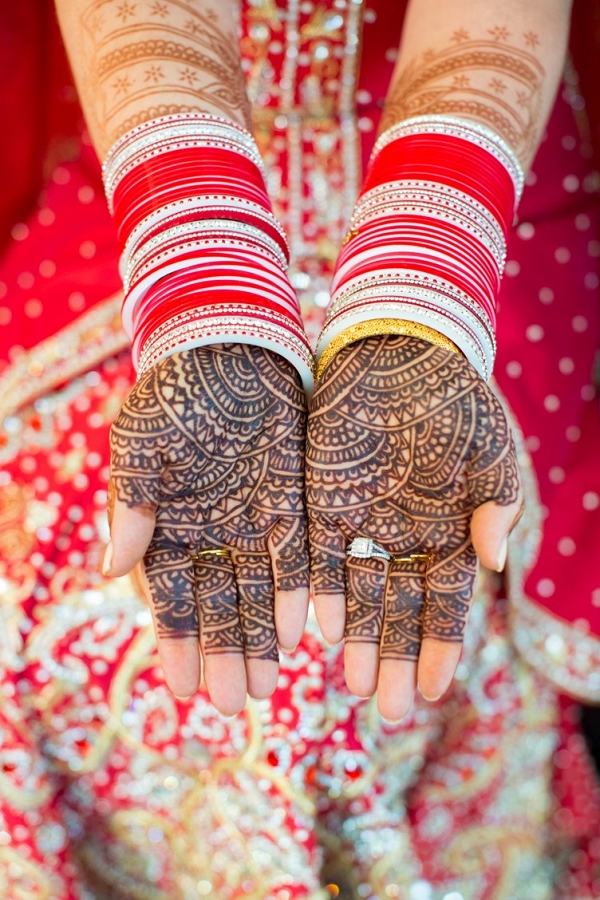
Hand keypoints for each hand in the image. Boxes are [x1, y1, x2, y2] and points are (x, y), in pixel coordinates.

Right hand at [104, 344, 308, 715]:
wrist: (232, 345)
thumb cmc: (175, 391)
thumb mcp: (140, 443)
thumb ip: (130, 505)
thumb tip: (109, 570)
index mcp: (169, 523)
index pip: (171, 596)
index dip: (177, 641)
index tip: (182, 689)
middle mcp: (213, 530)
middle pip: (219, 605)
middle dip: (226, 654)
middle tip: (232, 704)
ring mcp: (254, 519)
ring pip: (260, 591)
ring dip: (263, 637)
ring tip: (269, 686)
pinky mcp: (294, 501)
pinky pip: (298, 557)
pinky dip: (299, 593)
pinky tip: (304, 632)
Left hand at [306, 335, 521, 721]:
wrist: (398, 345)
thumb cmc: (452, 394)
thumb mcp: (488, 445)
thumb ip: (497, 501)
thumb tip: (495, 560)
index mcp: (447, 527)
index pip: (445, 602)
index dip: (440, 645)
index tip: (433, 689)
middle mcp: (402, 534)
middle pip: (398, 610)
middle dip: (393, 660)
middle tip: (386, 711)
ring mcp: (360, 519)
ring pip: (356, 592)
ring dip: (355, 639)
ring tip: (351, 686)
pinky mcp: (320, 497)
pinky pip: (316, 553)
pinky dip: (317, 589)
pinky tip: (317, 628)